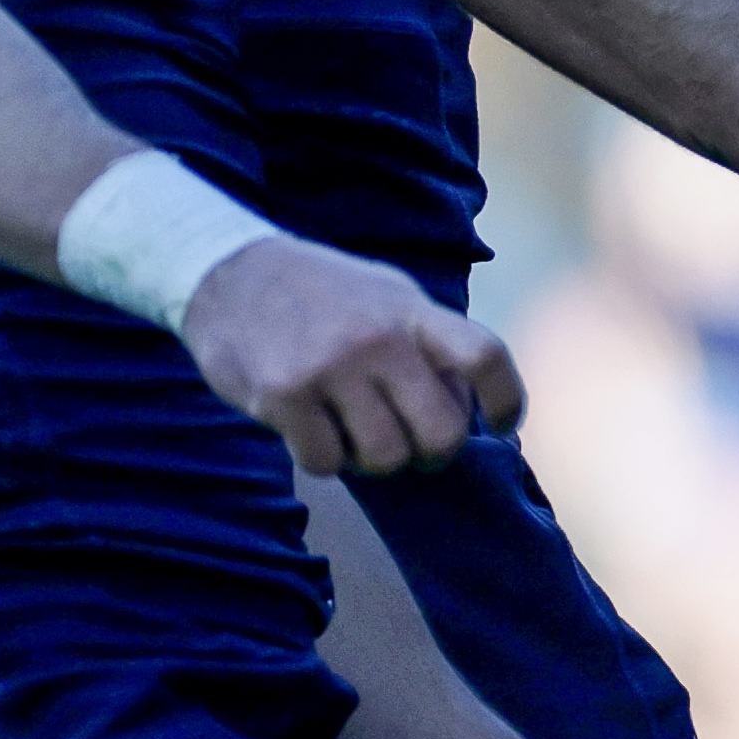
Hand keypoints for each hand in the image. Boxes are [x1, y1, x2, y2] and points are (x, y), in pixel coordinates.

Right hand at [179, 236, 522, 475]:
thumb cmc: (324, 296)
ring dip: (374, 459)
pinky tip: (313, 431)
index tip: (504, 423)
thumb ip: (429, 342)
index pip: (485, 357)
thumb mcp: (388, 297)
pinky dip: (325, 459)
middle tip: (414, 447)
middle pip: (443, 430)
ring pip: (386, 458)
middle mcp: (379, 339)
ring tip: (355, 432)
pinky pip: (327, 462)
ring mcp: (330, 369)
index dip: (507, 399)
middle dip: (433, 452)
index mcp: (413, 312)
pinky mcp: (283, 397)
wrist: (231, 276)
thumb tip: (470, 406)